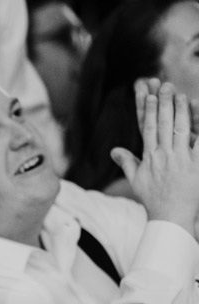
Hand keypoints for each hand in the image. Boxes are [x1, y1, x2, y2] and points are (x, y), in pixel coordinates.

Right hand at [112, 80, 198, 234]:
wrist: (170, 216)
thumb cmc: (153, 200)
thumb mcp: (137, 181)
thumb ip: (127, 163)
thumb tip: (114, 151)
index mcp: (149, 158)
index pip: (147, 128)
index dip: (148, 110)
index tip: (150, 95)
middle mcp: (164, 156)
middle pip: (163, 124)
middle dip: (164, 104)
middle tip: (166, 86)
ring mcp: (181, 159)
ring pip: (180, 130)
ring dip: (181, 111)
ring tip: (182, 95)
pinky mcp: (196, 165)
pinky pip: (198, 143)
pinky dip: (198, 130)